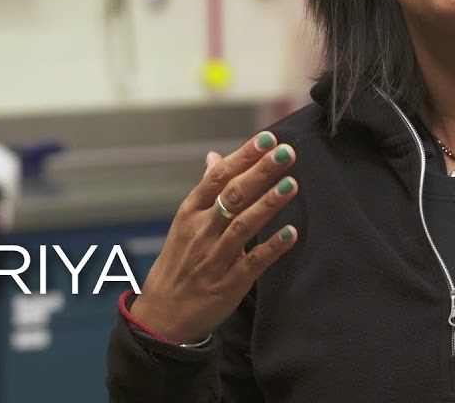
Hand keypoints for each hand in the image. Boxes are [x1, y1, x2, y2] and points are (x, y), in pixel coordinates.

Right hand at [130, 132, 299, 343]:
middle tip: (286, 152)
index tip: (268, 139)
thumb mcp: (185, 222)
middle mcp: (202, 231)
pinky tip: (292, 233)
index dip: (244, 156)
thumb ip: (206, 190)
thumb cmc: (178, 263)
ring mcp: (216, 257)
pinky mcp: (230, 282)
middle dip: (260, 172)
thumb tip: (215, 156)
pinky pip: (254, 262)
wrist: (162, 316)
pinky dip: (273, 247)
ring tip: (292, 183)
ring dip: (269, 203)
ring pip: (244, 225)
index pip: (218, 177)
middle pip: (234, 195)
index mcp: (190, 212)